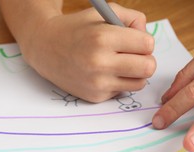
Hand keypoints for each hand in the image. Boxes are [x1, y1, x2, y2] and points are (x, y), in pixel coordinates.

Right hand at [20, 3, 155, 102]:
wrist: (45, 48)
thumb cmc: (77, 29)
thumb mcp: (103, 13)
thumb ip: (132, 18)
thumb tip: (148, 37)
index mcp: (103, 37)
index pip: (147, 45)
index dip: (145, 41)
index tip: (136, 41)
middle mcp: (99, 62)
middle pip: (148, 68)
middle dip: (146, 60)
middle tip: (135, 56)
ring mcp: (97, 82)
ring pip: (139, 83)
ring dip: (135, 74)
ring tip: (121, 64)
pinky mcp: (95, 96)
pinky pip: (122, 91)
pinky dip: (118, 82)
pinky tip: (104, 73)